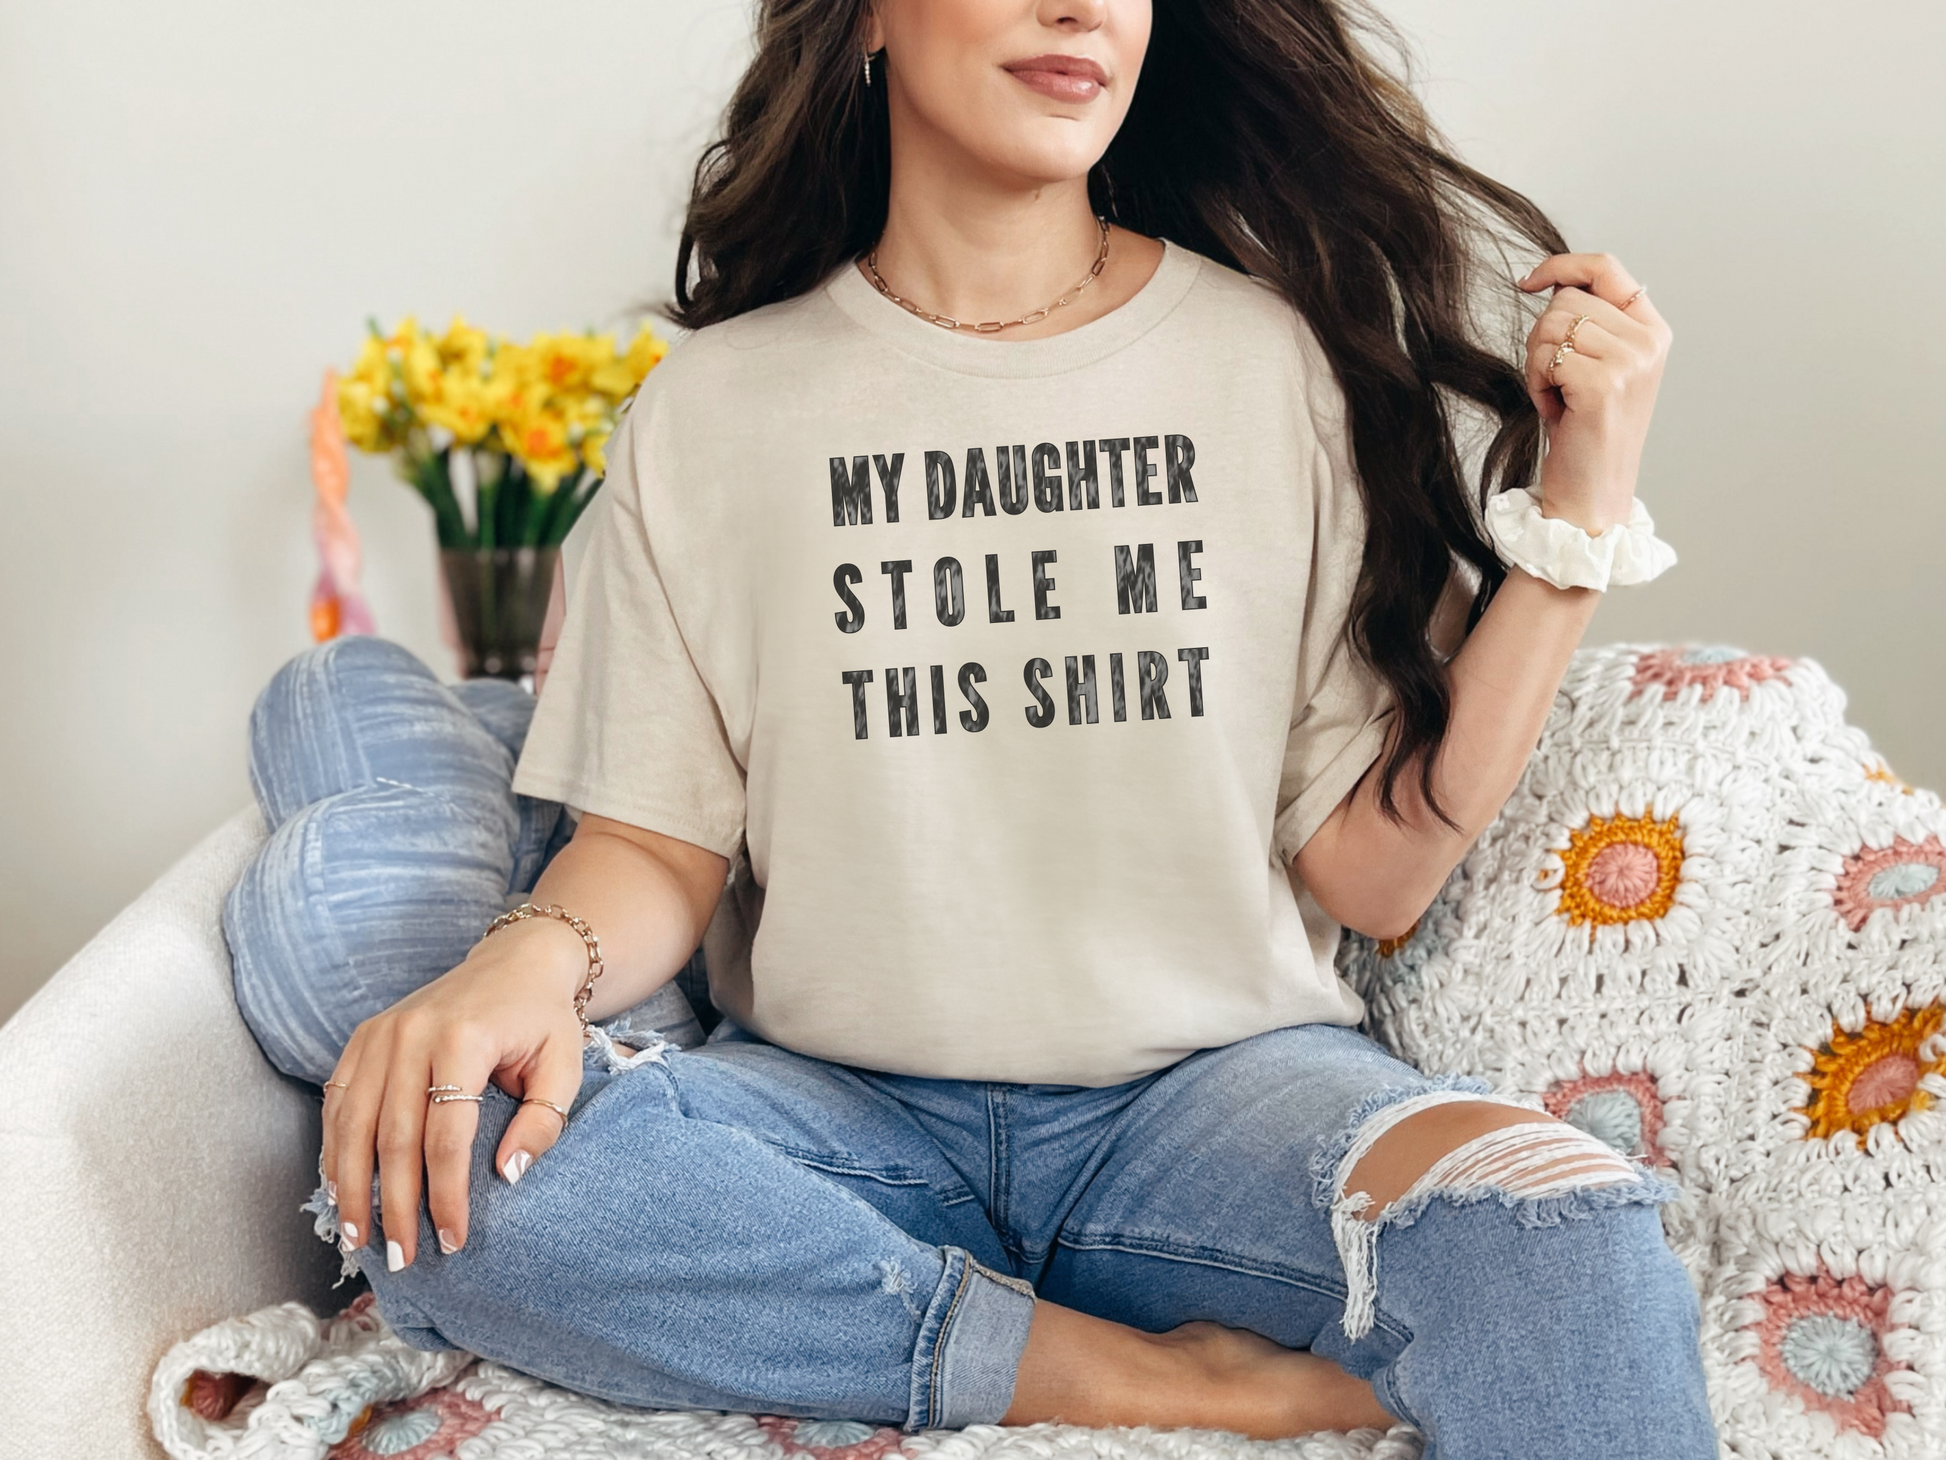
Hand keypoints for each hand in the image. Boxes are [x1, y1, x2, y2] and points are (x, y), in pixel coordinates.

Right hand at [321, 915, 589, 1268]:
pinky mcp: (363, 1037)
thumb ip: (542, 1122)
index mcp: (463, 1039)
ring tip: (359, 1239)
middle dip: (396, 1205)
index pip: (446, 1135)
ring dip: (352, 1188)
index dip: (447, 1194)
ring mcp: (380, 1034)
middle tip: (402, 1259)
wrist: (515, 961)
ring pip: (353, 1125)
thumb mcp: (563, 1067)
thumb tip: (507, 1177)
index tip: (453, 1240)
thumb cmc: (543, 1020)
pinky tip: (341, 1191)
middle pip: (394, 1137)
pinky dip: (335, 1150)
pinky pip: (338, 1102)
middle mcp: (412, 1034)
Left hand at [1517, 253, 1672, 532]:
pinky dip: (1537, 385)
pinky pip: (1546, 358)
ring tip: (1559, 398)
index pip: (1605, 267)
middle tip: (1556, 382)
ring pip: (1551, 326)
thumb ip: (1591, 323)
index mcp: (1653, 330)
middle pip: (1566, 300)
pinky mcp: (1605, 383)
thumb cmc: (1587, 433)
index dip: (1561, 266)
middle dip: (1543, 339)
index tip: (1528, 282)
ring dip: (1539, 365)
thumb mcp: (1599, 366)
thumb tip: (1553, 282)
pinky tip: (1557, 411)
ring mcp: (1631, 361)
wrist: (1593, 493)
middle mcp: (1649, 340)